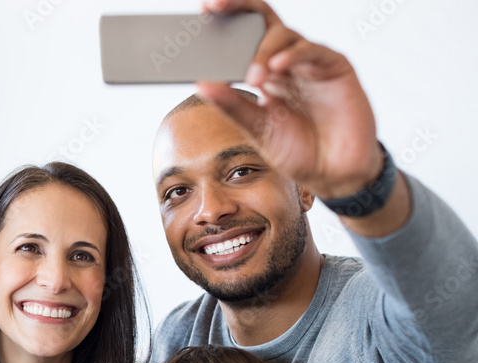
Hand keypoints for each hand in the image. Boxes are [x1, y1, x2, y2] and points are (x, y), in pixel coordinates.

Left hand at [197, 0, 382, 199]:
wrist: (333, 172)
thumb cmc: (297, 150)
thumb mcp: (257, 128)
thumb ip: (232, 105)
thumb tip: (201, 84)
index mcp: (265, 71)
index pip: (243, 35)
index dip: (225, 19)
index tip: (202, 9)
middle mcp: (286, 61)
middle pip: (262, 20)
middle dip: (238, 7)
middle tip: (213, 6)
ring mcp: (310, 62)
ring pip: (284, 35)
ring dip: (263, 51)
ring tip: (252, 76)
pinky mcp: (335, 67)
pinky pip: (313, 52)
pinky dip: (293, 55)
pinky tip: (276, 67)